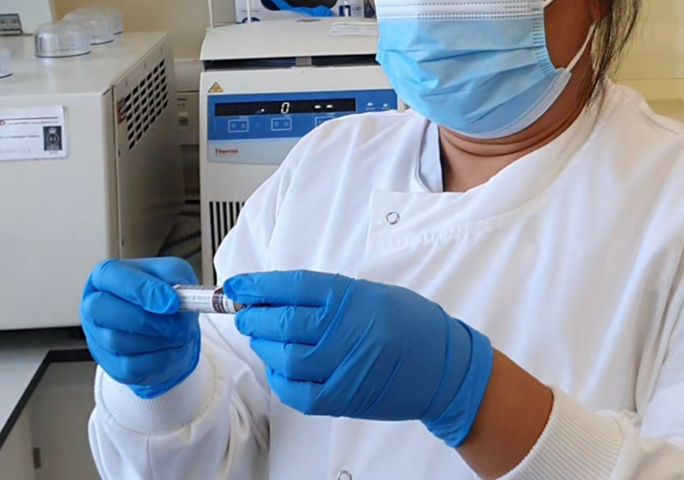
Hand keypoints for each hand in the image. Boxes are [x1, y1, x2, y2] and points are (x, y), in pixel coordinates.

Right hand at [80, 258, 200, 398]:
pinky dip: (159, 359)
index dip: (142, 290)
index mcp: (106, 276)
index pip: (111, 275)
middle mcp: (94, 305)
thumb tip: (174, 298)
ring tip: (179, 334)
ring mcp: (99, 338)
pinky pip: (130, 367)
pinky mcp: (111, 365)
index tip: (173, 302)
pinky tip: (172, 348)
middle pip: (105, 311)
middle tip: (179, 324)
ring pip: (118, 341)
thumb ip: (174, 277)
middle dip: (148, 320)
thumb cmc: (165, 297)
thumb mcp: (175, 274)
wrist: (172, 329)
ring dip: (158, 340)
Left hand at [224, 271, 493, 446]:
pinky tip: (279, 367)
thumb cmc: (413, 328)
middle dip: (253, 317)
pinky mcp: (343, 398)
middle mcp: (346, 329)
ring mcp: (344, 366)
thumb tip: (279, 297)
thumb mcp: (374, 294)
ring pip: (284, 357)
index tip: (237, 287)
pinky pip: (296, 391)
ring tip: (263, 339)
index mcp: (353, 297)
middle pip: (281, 321)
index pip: (292, 286)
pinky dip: (279, 379)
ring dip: (264, 347)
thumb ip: (330, 296)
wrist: (446, 370)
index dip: (257, 286)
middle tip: (245, 314)